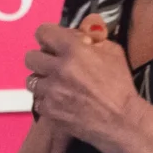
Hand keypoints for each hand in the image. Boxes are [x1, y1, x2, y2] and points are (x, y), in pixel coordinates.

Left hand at [26, 22, 138, 148]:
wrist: (121, 120)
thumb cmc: (120, 85)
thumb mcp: (113, 52)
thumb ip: (92, 39)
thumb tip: (77, 35)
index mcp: (74, 50)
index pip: (43, 32)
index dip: (47, 36)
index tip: (52, 43)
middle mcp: (59, 69)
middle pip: (30, 57)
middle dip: (41, 59)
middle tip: (53, 65)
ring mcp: (51, 91)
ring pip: (31, 80)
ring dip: (42, 81)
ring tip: (56, 85)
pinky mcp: (49, 111)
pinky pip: (37, 101)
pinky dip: (46, 101)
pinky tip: (59, 102)